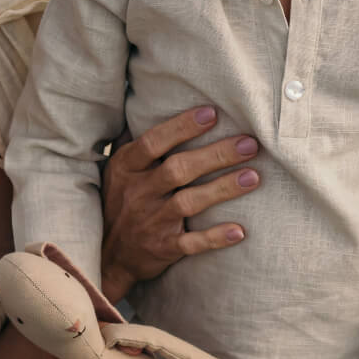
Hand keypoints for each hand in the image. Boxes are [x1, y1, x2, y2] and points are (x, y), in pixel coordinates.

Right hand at [99, 105, 260, 302]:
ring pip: (189, 203)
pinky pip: (191, 243)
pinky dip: (214, 238)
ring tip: (253, 177)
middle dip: (216, 155)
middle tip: (249, 143)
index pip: (153, 142)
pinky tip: (239, 231)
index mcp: (126, 168)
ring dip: (222, 189)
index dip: (182, 127)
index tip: (212, 113)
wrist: (105, 255)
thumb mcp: (115, 170)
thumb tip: (144, 103)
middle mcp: (139, 192)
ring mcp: (151, 221)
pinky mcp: (162, 248)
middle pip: (178, 169)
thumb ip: (133, 141)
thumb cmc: (117, 203)